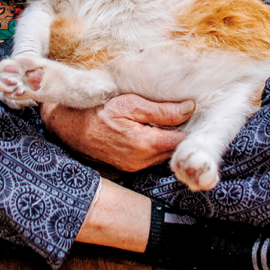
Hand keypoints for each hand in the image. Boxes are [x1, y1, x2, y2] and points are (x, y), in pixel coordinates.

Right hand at [39, 94, 195, 171]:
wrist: (70, 126)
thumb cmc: (97, 111)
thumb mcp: (130, 103)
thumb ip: (162, 110)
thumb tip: (189, 108)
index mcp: (145, 144)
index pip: (183, 142)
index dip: (193, 127)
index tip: (199, 113)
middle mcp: (142, 161)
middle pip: (175, 150)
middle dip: (183, 133)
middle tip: (188, 113)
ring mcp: (134, 166)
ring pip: (164, 154)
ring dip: (170, 139)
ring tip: (170, 119)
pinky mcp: (129, 166)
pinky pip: (152, 156)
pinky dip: (157, 143)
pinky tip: (154, 129)